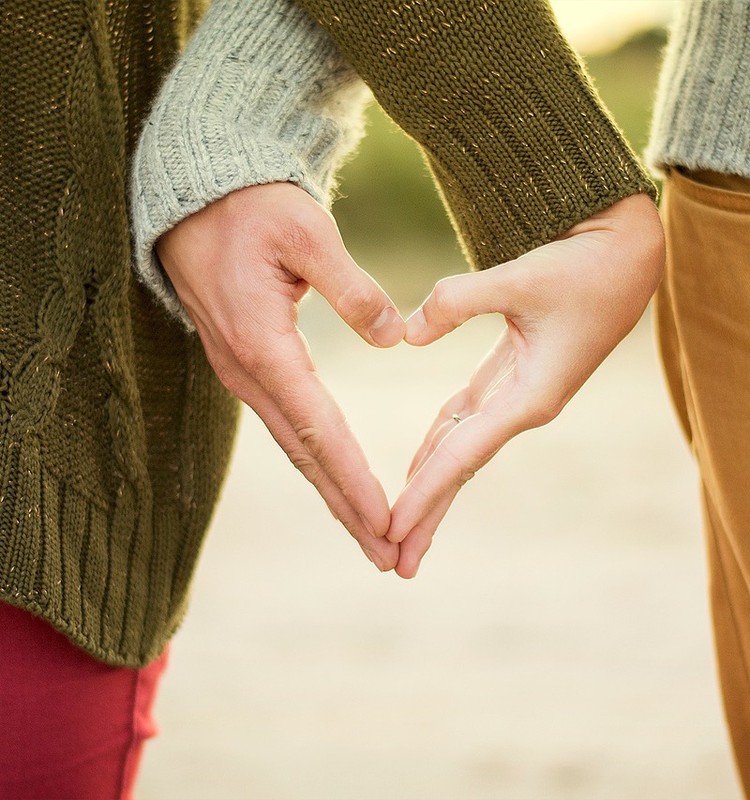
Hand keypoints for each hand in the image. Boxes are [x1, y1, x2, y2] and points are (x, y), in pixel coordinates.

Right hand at [156, 182, 404, 570]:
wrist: (195, 200)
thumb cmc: (251, 209)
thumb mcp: (306, 233)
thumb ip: (352, 287)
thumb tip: (393, 338)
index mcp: (264, 345)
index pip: (318, 428)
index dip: (354, 478)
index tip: (387, 521)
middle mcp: (248, 372)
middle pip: (305, 455)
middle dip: (347, 508)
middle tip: (387, 556)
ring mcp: (243, 373)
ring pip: (295, 447)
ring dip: (332, 493)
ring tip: (370, 534)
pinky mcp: (247, 366)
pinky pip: (287, 425)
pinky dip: (316, 461)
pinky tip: (336, 480)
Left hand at [388, 193, 664, 577]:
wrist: (625, 255)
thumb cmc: (584, 267)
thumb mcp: (521, 278)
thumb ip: (458, 301)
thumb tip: (405, 335)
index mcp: (531, 398)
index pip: (463, 456)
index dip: (424, 493)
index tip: (391, 529)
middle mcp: (523, 407)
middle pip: (461, 469)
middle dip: (427, 514)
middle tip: (394, 562)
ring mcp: (517, 395)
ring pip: (461, 449)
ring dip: (430, 486)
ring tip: (401, 526)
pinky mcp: (511, 376)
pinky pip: (466, 419)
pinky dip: (439, 443)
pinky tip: (419, 463)